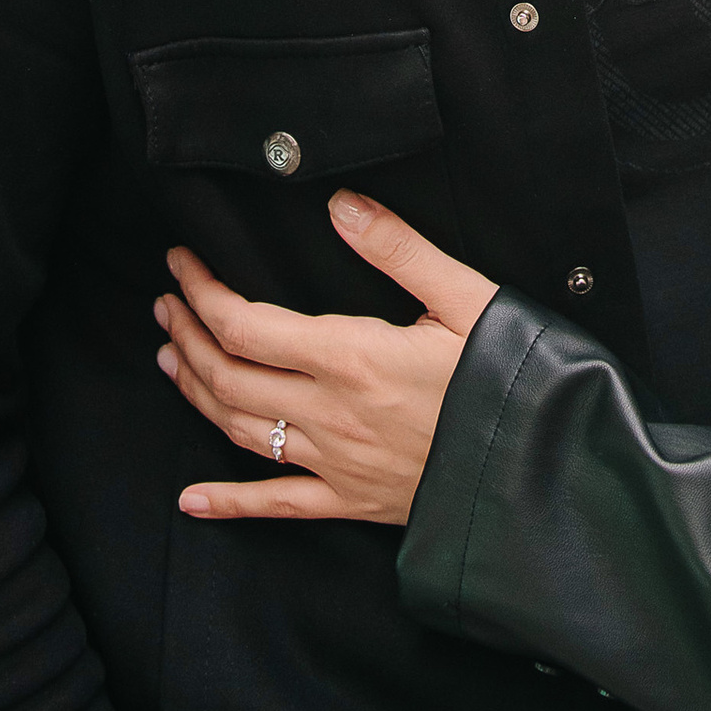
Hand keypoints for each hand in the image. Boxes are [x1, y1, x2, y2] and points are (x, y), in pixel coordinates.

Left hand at [155, 200, 498, 526]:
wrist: (543, 468)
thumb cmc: (511, 377)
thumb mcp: (467, 298)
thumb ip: (399, 249)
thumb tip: (341, 205)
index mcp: (351, 357)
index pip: (245, 325)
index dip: (202, 293)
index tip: (182, 265)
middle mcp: (330, 413)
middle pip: (228, 376)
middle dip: (186, 336)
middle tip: (166, 305)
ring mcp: (336, 463)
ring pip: (240, 430)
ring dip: (194, 392)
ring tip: (171, 359)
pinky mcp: (352, 501)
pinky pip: (278, 506)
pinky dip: (228, 504)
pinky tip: (190, 502)